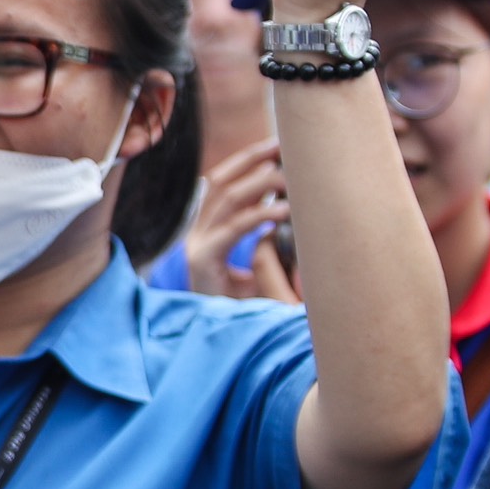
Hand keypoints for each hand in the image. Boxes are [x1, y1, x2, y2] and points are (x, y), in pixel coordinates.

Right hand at [181, 140, 297, 300]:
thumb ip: (265, 240)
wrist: (223, 341)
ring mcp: (199, 245)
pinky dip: (259, 216)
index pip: (224, 183)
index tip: (277, 147)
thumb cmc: (243, 306)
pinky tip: (284, 212)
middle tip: (285, 147)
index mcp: (208, 229)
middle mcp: (200, 232)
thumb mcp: (257, 265)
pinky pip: (233, 230)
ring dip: (262, 183)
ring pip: (229, 199)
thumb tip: (283, 213)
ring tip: (290, 177)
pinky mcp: (204, 261)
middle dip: (254, 160)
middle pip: (223, 181)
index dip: (248, 162)